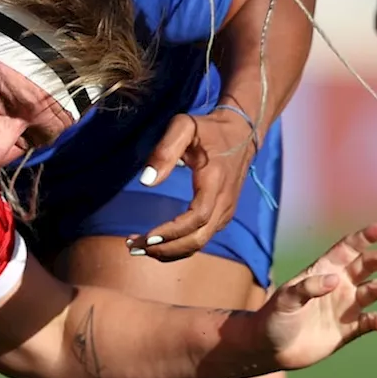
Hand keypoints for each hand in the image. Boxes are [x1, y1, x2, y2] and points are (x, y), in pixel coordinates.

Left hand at [126, 108, 255, 260]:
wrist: (242, 133)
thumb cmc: (208, 129)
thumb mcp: (184, 127)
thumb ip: (164, 150)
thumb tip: (146, 181)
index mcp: (215, 181)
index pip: (197, 217)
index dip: (173, 231)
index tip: (147, 237)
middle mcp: (225, 202)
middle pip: (198, 238)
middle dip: (166, 248)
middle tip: (134, 247)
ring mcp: (226, 211)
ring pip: (200, 242)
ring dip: (170, 251)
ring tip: (139, 247)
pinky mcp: (222, 215)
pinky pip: (202, 237)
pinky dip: (179, 246)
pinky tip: (157, 243)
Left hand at [260, 223, 376, 370]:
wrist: (271, 348)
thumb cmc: (273, 317)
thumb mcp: (286, 300)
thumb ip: (308, 288)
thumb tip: (335, 281)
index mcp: (322, 270)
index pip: (347, 248)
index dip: (365, 237)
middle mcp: (338, 285)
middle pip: (366, 266)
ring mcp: (345, 306)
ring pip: (374, 291)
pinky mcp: (349, 329)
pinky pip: (370, 322)